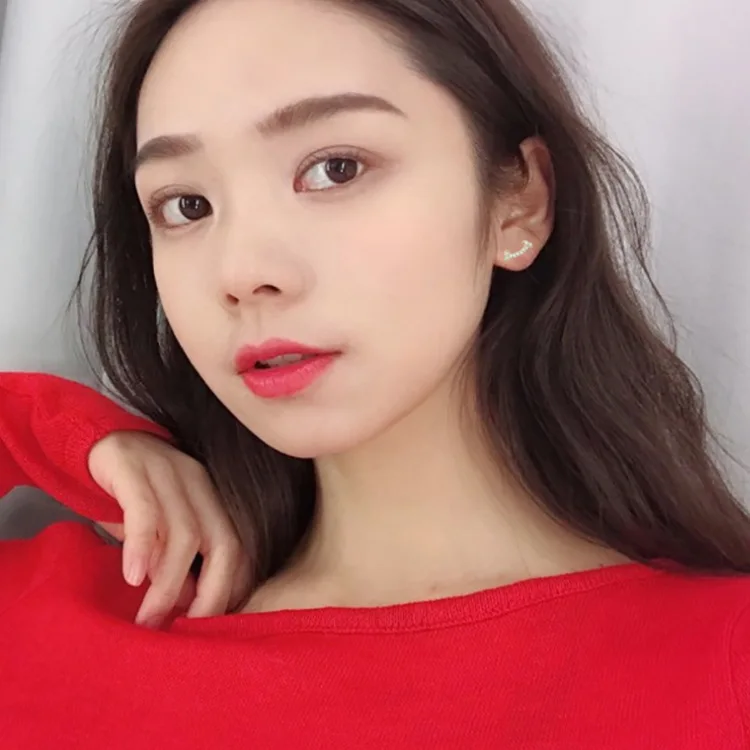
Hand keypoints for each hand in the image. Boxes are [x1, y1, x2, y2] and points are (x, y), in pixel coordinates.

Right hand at [88, 431, 248, 627]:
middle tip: (186, 630)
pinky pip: (145, 512)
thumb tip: (186, 604)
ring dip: (168, 583)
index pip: (238, 547)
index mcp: (213, 498)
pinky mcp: (134, 469)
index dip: (231, 589)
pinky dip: (142, 547)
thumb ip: (175, 562)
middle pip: (223, 543)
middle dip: (210, 593)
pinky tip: (132, 576)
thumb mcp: (158, 532)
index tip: (211, 626)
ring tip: (149, 617)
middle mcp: (199, 483)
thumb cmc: (130, 495)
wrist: (95, 443)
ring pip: (184, 533)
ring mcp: (169, 473)